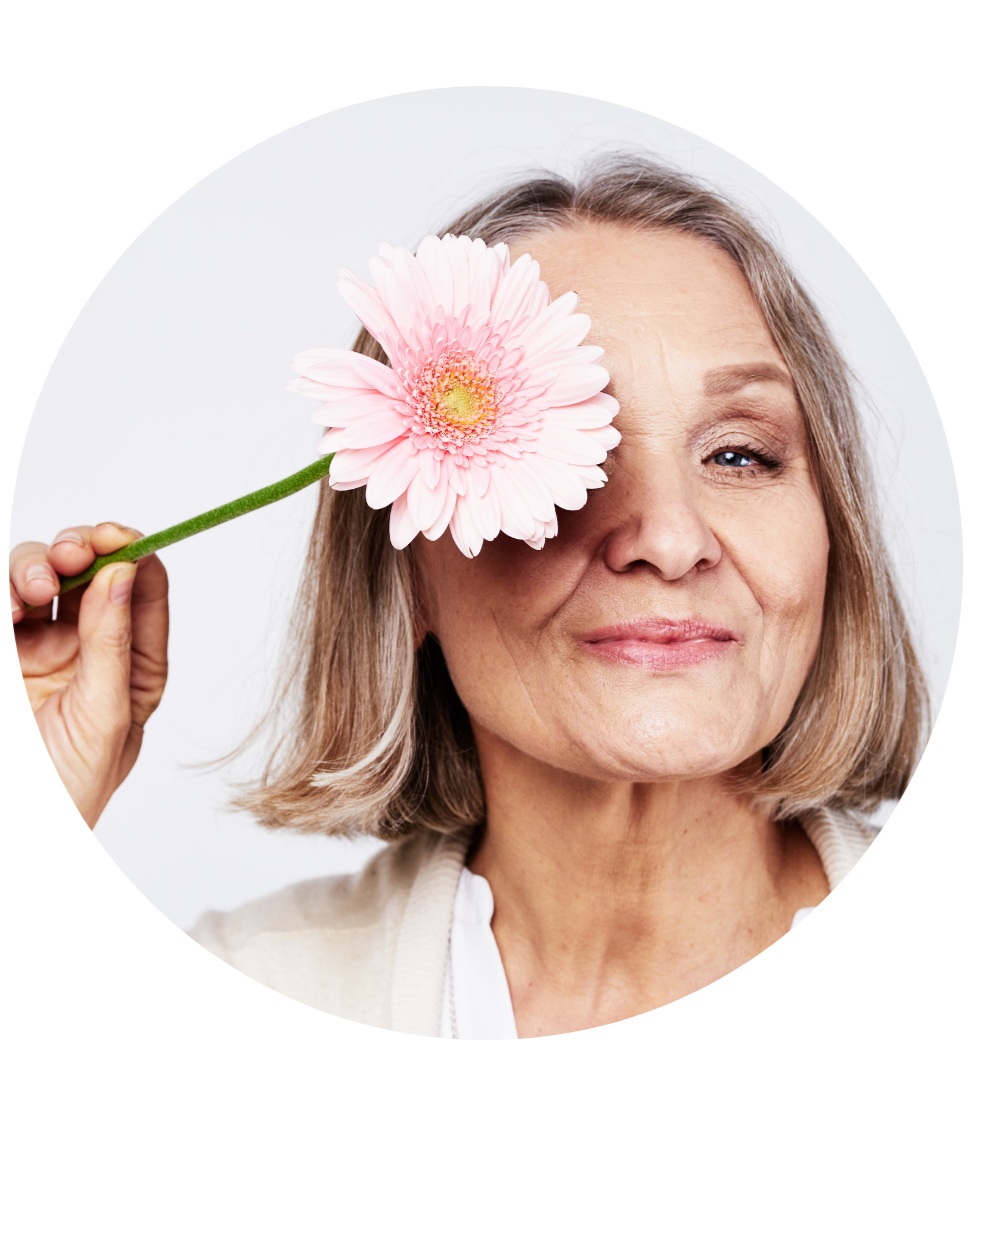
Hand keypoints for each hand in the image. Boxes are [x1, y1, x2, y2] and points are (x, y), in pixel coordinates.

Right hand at [10, 522, 168, 828]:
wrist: (18, 829)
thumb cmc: (71, 793)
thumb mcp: (107, 716)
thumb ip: (113, 643)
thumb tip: (123, 574)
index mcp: (132, 663)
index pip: (143, 591)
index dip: (134, 554)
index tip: (121, 538)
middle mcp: (86, 647)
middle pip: (87, 571)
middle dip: (82, 550)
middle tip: (74, 553)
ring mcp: (36, 647)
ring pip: (37, 576)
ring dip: (36, 566)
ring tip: (31, 592)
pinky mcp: (2, 650)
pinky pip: (1, 603)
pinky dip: (2, 593)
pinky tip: (7, 612)